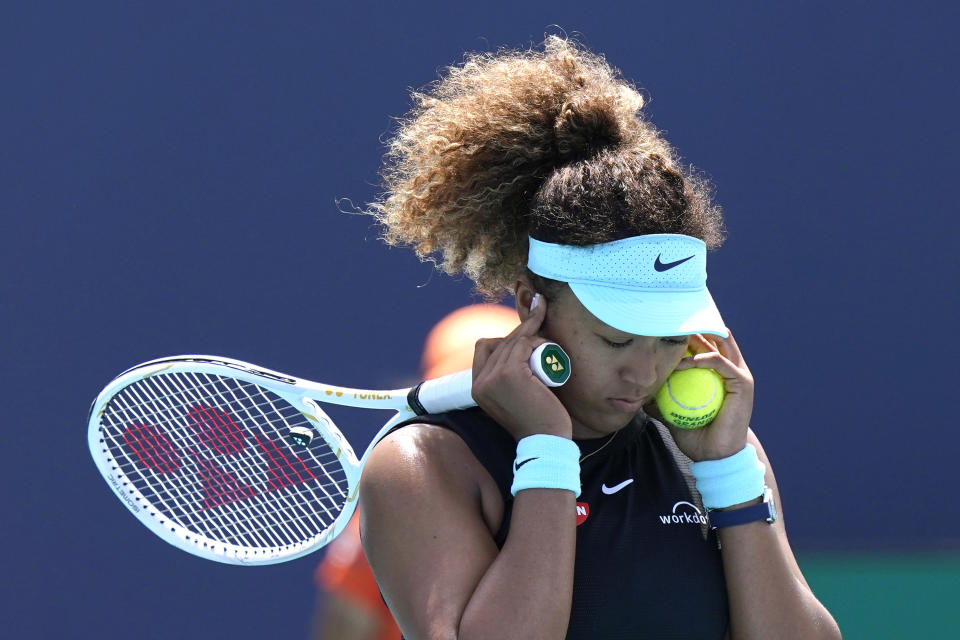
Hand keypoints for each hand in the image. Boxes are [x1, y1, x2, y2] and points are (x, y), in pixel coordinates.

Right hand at [471, 296, 572, 440]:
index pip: (484, 348)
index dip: (504, 338)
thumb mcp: (512, 400)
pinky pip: (523, 344)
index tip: (524, 332)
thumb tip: (519, 355)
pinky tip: (546, 346)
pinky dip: (536, 340)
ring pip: (512, 341)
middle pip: (499, 342)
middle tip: (539, 312)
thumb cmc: (536, 422)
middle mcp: (480, 382)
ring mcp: (493, 378)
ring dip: (531, 334)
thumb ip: (507, 383)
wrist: (545, 442)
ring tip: (548, 339)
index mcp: (477, 389)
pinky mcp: (510, 374)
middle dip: (520, 329)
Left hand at [666, 330, 753, 461]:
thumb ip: (661, 400)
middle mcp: (732, 369)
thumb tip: (639, 393)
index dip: (688, 334)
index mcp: (718, 373)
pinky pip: (721, 362)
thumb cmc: (696, 435)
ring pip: (720, 343)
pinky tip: (684, 362)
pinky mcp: (742, 382)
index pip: (705, 343)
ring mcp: (739, 374)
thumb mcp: (673, 413)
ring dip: (697, 339)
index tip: (665, 331)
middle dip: (694, 330)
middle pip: (714, 337)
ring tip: (675, 339)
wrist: (715, 456)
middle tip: (671, 328)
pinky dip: (702, 359)